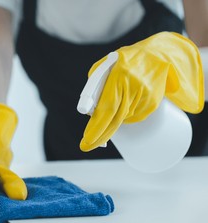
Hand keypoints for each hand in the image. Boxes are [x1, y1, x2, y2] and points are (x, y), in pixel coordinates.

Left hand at [80, 32, 204, 151]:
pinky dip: (123, 117)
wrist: (157, 54)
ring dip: (110, 122)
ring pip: (123, 119)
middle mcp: (134, 86)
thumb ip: (94, 86)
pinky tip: (123, 105)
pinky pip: (132, 117)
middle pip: (115, 118)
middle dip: (100, 135)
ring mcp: (146, 96)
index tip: (87, 140)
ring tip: (106, 114)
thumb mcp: (104, 66)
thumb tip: (89, 111)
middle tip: (87, 146)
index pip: (107, 107)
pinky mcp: (152, 103)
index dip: (97, 126)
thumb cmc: (123, 60)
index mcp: (120, 75)